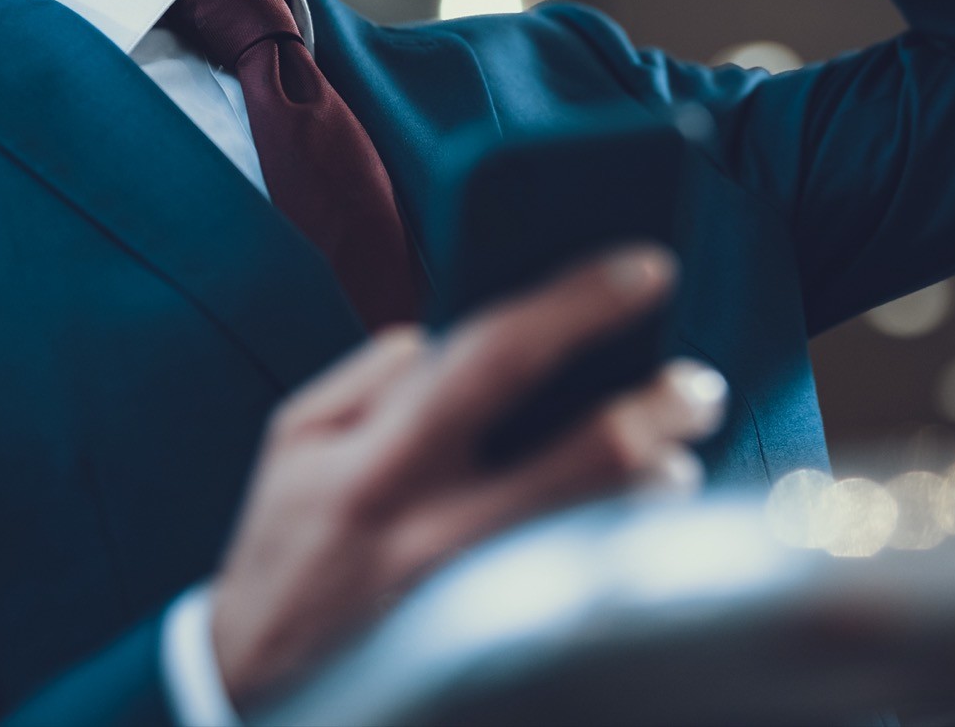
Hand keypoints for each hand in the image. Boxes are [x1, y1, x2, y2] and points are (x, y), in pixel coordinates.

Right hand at [206, 245, 725, 710]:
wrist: (256, 689)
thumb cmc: (285, 552)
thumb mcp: (294, 442)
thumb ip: (370, 374)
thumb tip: (441, 332)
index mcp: (382, 462)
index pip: (498, 353)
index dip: (583, 302)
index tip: (647, 269)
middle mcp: (438, 532)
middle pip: (589, 454)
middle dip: (662, 406)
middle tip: (698, 385)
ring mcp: (479, 603)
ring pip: (610, 531)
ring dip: (659, 487)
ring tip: (675, 459)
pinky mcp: (504, 653)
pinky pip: (592, 591)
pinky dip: (626, 550)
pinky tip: (638, 529)